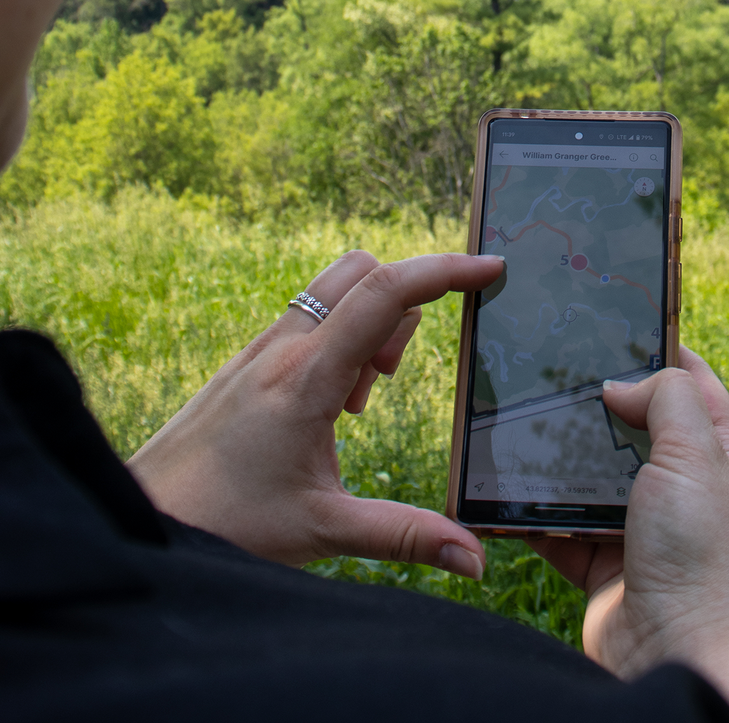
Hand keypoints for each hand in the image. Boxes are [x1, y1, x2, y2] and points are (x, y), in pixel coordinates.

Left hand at [128, 248, 502, 578]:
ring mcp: (260, 348)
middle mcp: (282, 346)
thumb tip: (475, 557)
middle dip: (403, 301)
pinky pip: (309, 319)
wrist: (140, 520)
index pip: (386, 294)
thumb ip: (405, 534)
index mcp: (306, 377)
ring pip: (334, 292)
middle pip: (362, 270)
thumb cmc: (222, 524)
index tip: (491, 268)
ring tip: (359, 404)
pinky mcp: (247, 361)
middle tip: (393, 379)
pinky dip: (338, 342)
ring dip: (367, 325)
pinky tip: (329, 409)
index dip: (446, 271)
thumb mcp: (323, 531)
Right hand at [531, 348, 728, 722]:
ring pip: (592, 475)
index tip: (621, 321)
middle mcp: (683, 491)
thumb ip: (666, 399)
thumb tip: (620, 385)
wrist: (677, 655)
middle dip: (600, 402)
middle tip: (557, 369)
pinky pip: (559, 528)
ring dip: (562, 456)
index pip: (694, 386)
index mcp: (720, 457)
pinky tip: (508, 488)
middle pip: (636, 428)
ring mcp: (641, 529)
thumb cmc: (701, 554)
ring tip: (524, 420)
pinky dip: (534, 513)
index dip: (662, 351)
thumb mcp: (695, 454)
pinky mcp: (601, 564)